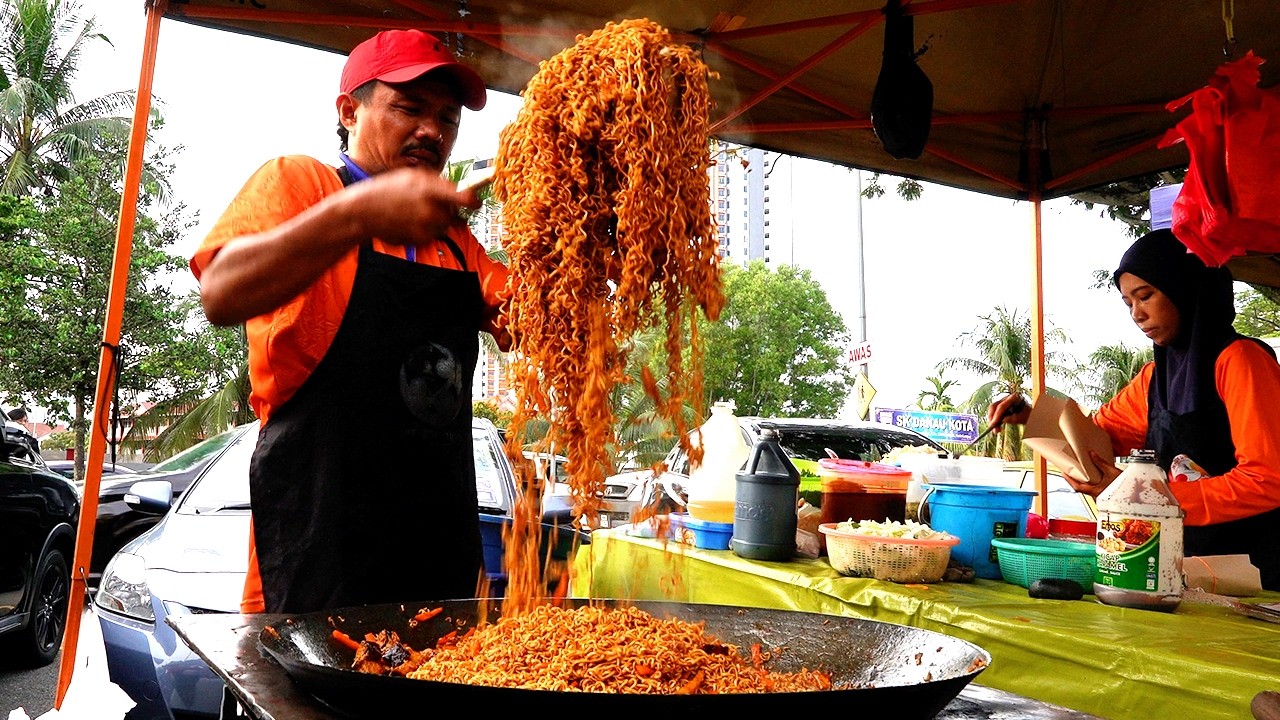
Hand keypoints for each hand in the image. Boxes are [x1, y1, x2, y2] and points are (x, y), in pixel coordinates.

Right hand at [343, 167, 480, 245]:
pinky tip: (407, 221)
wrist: (363, 211)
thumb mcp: (412, 176)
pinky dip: (424, 229)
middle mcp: (430, 210)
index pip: (464, 198)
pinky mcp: (419, 240)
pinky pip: (431, 234)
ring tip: (414, 210)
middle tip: (427, 201)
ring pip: (443, 225)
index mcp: (430, 189)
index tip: (476, 201)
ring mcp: (425, 228)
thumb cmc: (387, 189)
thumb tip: (459, 190)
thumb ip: (437, 183)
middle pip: (453, 213)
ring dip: (436, 219)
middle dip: (446, 208)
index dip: (474, 200)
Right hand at [986, 394, 1030, 431]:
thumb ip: (1014, 418)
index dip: (996, 416)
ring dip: (991, 420)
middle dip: (992, 418)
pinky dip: (994, 420)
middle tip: (992, 428)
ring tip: (996, 431)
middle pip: (994, 406)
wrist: (1031, 415)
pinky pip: (993, 413)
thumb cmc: (1029, 415)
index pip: (1001, 406)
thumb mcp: (1023, 418)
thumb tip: (1003, 420)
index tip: (994, 424)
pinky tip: (996, 427)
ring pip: (992, 410)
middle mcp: (1006, 398)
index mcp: (1014, 398)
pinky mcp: (1000, 407)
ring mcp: (1002, 401)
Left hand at [1061, 450, 1120, 497]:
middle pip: (1081, 489)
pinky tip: (1092, 478)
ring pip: (1087, 490)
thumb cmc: (1125, 487)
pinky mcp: (1104, 497)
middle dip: (1075, 480)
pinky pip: (1093, 490)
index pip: (1077, 487)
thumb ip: (1100, 463)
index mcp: (1096, 491)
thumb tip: (1091, 454)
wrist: (1135, 493)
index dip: (1069, 480)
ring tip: (1079, 473)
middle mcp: (1096, 496)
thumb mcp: (1111, 471)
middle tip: (1070, 472)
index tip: (1064, 473)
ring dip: (1083, 482)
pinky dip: (1090, 484)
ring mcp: (1100, 498)